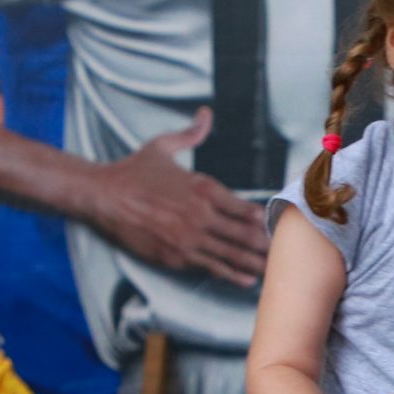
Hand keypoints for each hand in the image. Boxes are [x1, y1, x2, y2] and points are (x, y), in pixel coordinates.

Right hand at [84, 109, 272, 285]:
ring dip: (255, 262)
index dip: (264, 219)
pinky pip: (209, 267)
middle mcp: (200, 214)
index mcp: (203, 187)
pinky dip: (230, 273)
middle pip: (244, 234)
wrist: (103, 196)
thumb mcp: (163, 146)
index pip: (244, 207)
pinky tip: (247, 279)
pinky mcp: (175, 256)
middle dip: (266, 245)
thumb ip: (191, 133)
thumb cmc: (133, 171)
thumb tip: (205, 113)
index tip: (280, 226)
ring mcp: (189, 238)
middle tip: (289, 254)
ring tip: (275, 271)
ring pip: (231, 253)